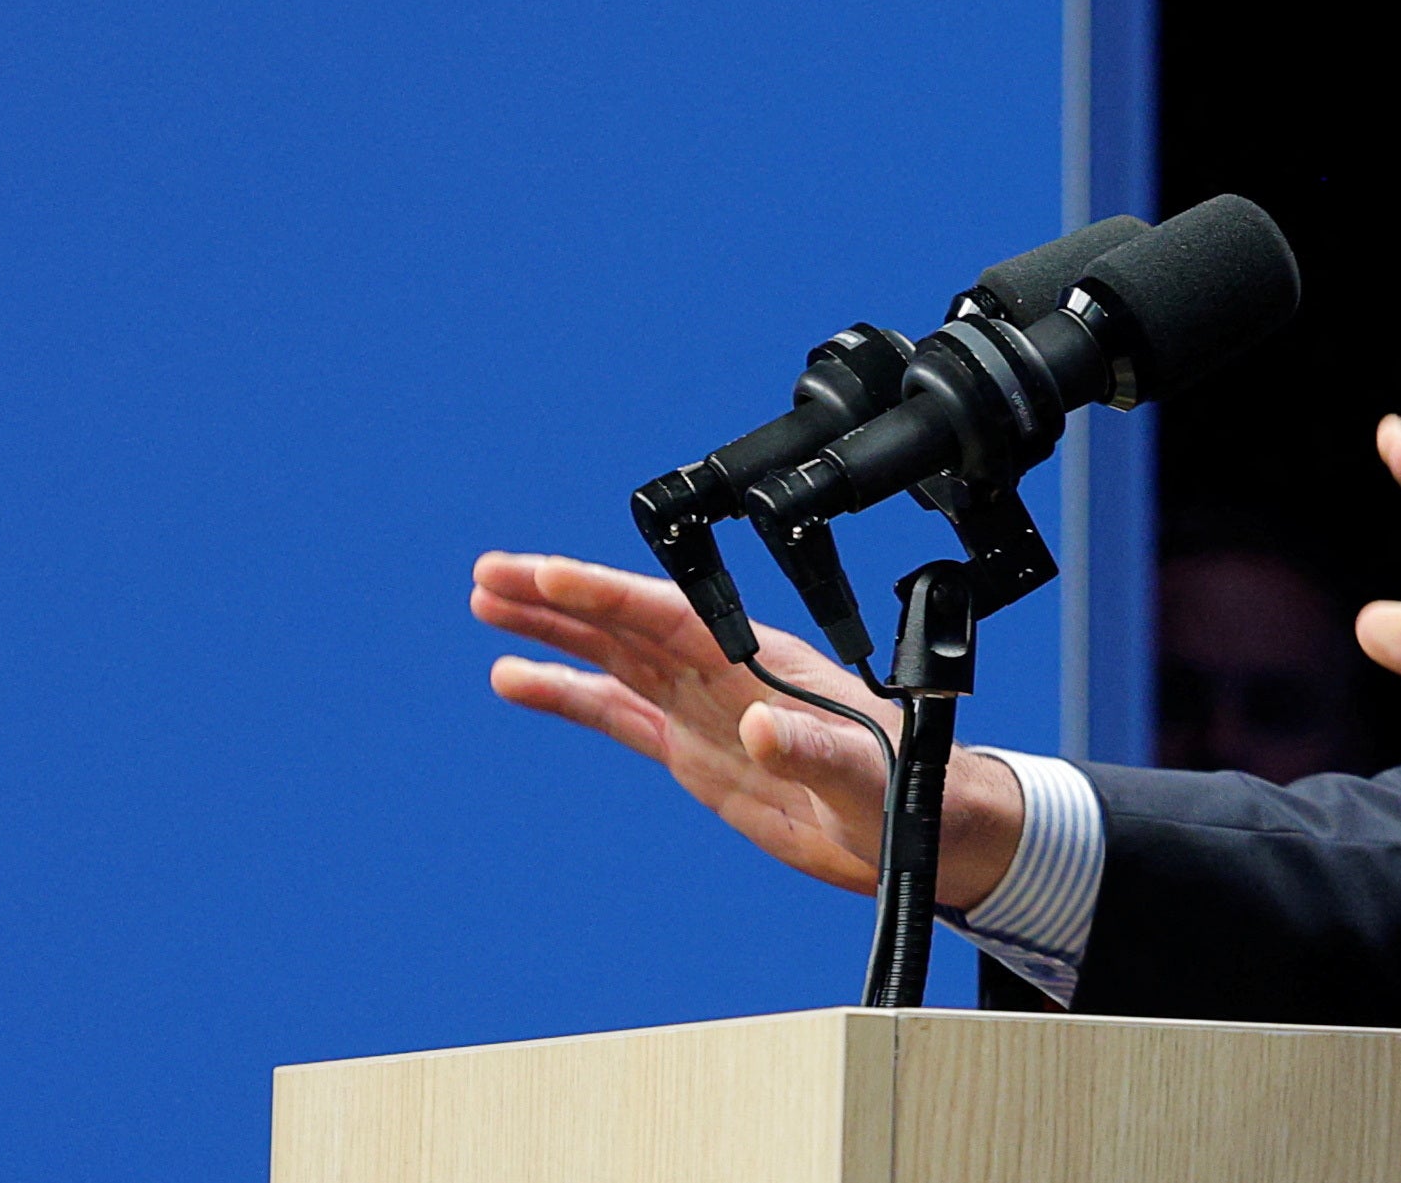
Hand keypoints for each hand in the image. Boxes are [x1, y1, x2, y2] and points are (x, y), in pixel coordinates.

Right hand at [468, 551, 1028, 912]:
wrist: (914, 828)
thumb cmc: (902, 783)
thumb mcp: (861, 770)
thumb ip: (811, 750)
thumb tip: (764, 729)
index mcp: (760, 660)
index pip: (670, 615)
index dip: (608, 594)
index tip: (550, 575)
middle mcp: (723, 672)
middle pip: (625, 622)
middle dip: (557, 597)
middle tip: (490, 573)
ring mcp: (703, 707)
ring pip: (611, 657)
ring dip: (551, 631)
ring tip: (487, 603)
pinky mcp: (693, 750)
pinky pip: (617, 714)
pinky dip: (566, 694)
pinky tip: (517, 678)